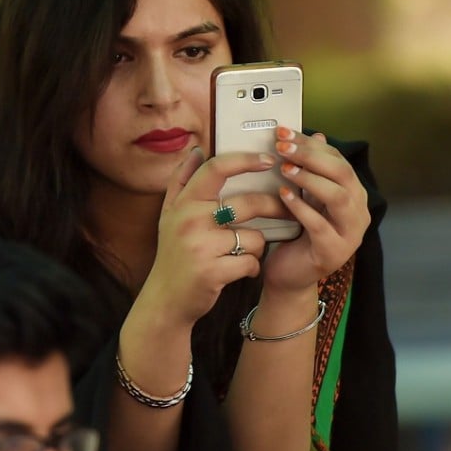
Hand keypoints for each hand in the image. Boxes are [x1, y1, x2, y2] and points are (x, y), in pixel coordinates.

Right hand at [135, 147, 283, 329]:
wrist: (165, 299)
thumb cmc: (173, 254)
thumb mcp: (169, 214)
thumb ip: (181, 180)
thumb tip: (197, 151)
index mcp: (184, 203)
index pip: (216, 169)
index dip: (245, 160)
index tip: (268, 159)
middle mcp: (190, 220)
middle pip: (247, 203)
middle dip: (273, 206)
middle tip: (285, 209)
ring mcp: (201, 246)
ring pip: (254, 237)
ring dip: (256, 246)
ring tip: (243, 253)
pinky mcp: (212, 272)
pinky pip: (251, 262)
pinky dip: (251, 268)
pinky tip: (240, 271)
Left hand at [262, 128, 369, 292]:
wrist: (290, 276)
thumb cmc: (296, 234)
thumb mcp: (304, 197)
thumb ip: (311, 170)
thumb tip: (318, 135)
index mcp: (354, 195)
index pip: (338, 160)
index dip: (311, 144)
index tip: (284, 133)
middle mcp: (359, 212)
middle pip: (342, 174)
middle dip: (311, 157)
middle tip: (282, 147)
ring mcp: (350, 234)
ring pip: (338, 197)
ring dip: (310, 179)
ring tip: (284, 170)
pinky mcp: (334, 252)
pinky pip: (320, 225)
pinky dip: (301, 208)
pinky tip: (283, 196)